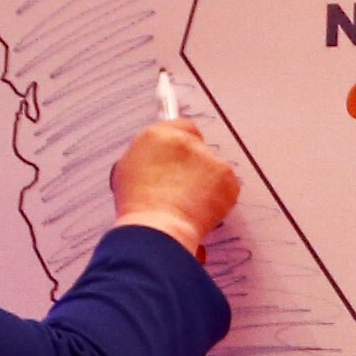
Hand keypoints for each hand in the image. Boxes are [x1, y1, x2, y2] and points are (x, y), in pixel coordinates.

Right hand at [110, 117, 240, 253]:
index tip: (183, 156)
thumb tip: (158, 159)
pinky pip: (227, 185)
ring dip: (207, 182)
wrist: (157, 229)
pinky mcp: (226, 175)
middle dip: (195, 165)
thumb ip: (148, 157)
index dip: (183, 144)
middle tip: (186, 188)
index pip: (180, 127)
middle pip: (198, 146)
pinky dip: (220, 198)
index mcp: (156, 136)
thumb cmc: (138, 208)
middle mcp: (183, 140)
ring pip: (213, 167)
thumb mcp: (128, 171)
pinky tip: (202, 211)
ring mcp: (207, 157)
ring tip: (189, 206)